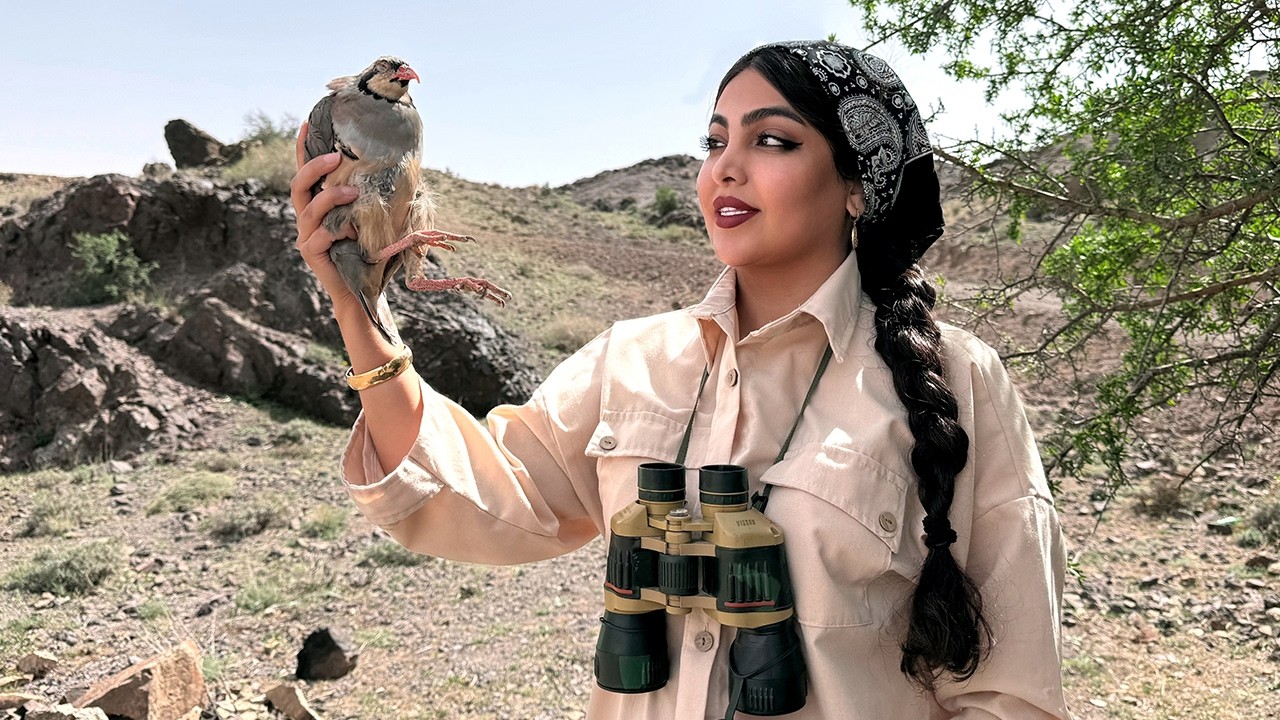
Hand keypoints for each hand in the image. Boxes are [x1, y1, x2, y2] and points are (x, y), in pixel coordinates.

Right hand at [291, 122, 358, 307]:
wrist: (366, 289)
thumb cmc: (373, 251)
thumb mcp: (375, 218)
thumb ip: (375, 196)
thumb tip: (400, 164)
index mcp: (319, 206)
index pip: (307, 174)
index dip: (303, 150)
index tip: (306, 123)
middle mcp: (308, 218)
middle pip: (299, 185)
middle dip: (314, 167)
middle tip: (336, 156)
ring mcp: (306, 236)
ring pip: (311, 208)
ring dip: (331, 196)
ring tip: (353, 192)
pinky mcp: (310, 252)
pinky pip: (320, 235)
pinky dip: (338, 229)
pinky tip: (353, 231)